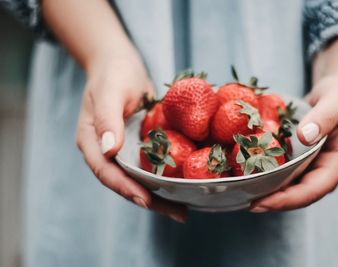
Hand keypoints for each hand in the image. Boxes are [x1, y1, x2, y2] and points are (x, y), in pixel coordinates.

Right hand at [75, 53, 186, 222]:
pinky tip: (182, 184)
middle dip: (149, 200)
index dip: (126, 188)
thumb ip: (107, 118)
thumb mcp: (110, 91)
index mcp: (91, 141)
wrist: (119, 64)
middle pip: (124, 182)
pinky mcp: (136, 146)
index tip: (147, 200)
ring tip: (184, 208)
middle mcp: (105, 151)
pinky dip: (163, 178)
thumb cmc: (113, 74)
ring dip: (160, 195)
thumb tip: (108, 150)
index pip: (106, 171)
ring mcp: (121, 150)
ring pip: (138, 178)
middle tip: (178, 213)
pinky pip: (149, 166)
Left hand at [249, 35, 337, 211]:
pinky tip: (246, 172)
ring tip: (241, 192)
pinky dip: (265, 174)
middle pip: (295, 196)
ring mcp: (310, 167)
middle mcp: (322, 173)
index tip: (260, 203)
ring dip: (266, 191)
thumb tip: (305, 136)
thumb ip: (324, 118)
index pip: (309, 192)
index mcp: (335, 167)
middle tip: (243, 201)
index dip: (284, 201)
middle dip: (271, 201)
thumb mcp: (337, 103)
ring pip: (287, 186)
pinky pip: (282, 171)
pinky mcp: (299, 160)